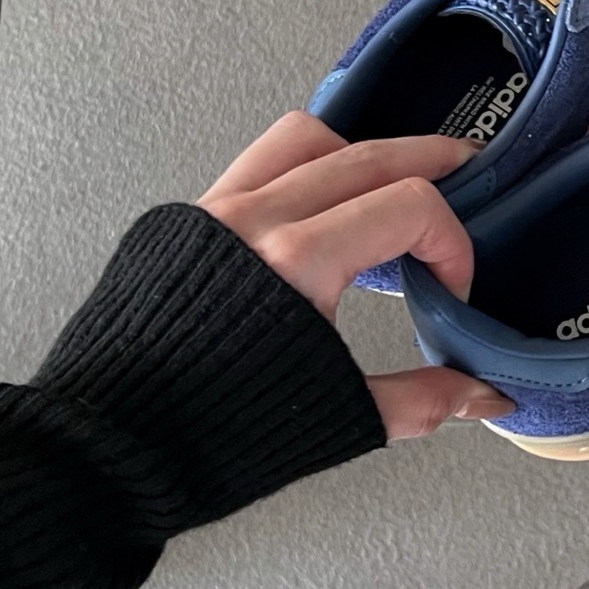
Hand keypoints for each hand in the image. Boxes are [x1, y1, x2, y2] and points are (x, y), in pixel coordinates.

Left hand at [198, 112, 513, 437]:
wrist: (107, 448)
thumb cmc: (202, 435)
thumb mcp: (337, 417)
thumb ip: (422, 399)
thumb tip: (480, 395)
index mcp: (297, 264)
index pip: (410, 209)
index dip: (451, 244)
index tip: (451, 284)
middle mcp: (255, 222)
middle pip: (370, 156)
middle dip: (430, 161)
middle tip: (465, 167)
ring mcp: (216, 214)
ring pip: (306, 139)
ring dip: (358, 151)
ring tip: (387, 179)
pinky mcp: (185, 224)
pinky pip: (255, 163)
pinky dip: (302, 168)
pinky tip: (320, 206)